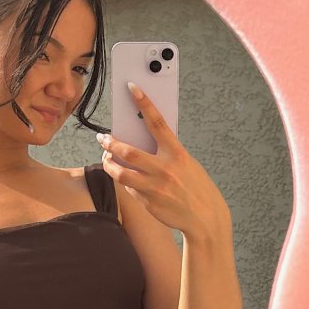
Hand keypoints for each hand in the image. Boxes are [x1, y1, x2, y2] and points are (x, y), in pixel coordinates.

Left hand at [97, 83, 230, 241]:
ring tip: (106, 158)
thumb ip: (167, 153)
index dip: (144, 103)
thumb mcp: (187, 164)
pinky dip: (125, 182)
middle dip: (110, 143)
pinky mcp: (148, 203)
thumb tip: (144, 140)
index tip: (132, 89)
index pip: (157, 123)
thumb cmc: (197, 187)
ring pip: (121, 173)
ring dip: (109, 164)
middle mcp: (165, 170)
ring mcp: (155, 188)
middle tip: (102, 138)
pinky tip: (125, 178)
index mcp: (177, 155)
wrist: (205, 219)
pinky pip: (129, 189)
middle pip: (128, 151)